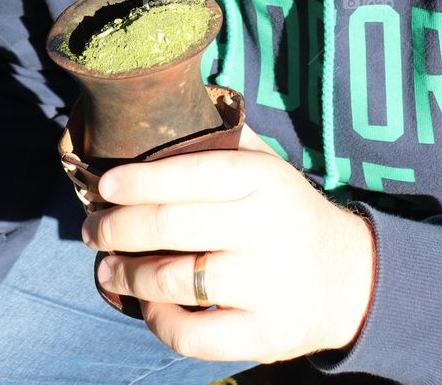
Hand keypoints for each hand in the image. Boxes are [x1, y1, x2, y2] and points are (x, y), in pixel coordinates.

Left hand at [81, 125, 375, 363]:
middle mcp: (263, 229)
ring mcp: (262, 284)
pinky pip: (191, 334)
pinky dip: (157, 320)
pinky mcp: (260, 333)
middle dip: (117, 227)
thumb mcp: (270, 166)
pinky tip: (145, 305)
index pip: (190, 174)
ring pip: (172, 280)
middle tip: (92, 229)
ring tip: (106, 268)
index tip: (104, 185)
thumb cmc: (289, 213)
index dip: (139, 180)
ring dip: (126, 275)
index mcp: (262, 181)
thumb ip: (227, 141)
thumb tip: (173, 108)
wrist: (348, 278)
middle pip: (170, 226)